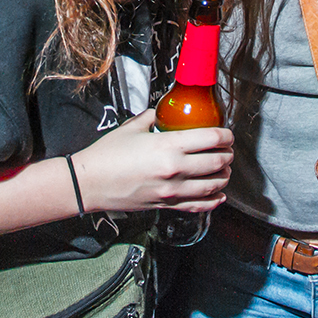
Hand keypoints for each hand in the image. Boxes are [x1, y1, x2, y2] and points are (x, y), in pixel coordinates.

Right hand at [72, 109, 232, 212]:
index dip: (226, 135)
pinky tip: (218, 195)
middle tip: (227, 150)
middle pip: (217, 162)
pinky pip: (198, 205)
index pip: (211, 139)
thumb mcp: (131, 127)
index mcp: (168, 145)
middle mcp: (175, 169)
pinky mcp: (167, 205)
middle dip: (227, 155)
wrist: (89, 183)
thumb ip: (152, 117)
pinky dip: (213, 200)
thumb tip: (161, 112)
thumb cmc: (107, 154)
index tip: (227, 134)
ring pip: (212, 185)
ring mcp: (172, 190)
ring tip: (224, 170)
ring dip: (224, 177)